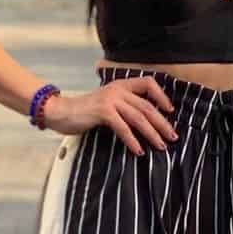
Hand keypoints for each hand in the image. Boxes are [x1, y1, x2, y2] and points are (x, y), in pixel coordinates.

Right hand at [43, 77, 177, 153]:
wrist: (59, 111)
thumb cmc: (83, 111)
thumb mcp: (107, 104)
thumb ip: (123, 106)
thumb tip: (145, 123)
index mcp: (121, 85)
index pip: (148, 82)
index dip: (162, 96)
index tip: (169, 111)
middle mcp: (118, 89)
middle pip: (147, 106)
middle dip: (162, 123)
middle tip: (173, 137)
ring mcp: (110, 99)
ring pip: (139, 117)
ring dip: (152, 133)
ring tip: (161, 145)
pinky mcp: (103, 111)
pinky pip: (123, 127)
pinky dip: (133, 140)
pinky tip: (139, 151)